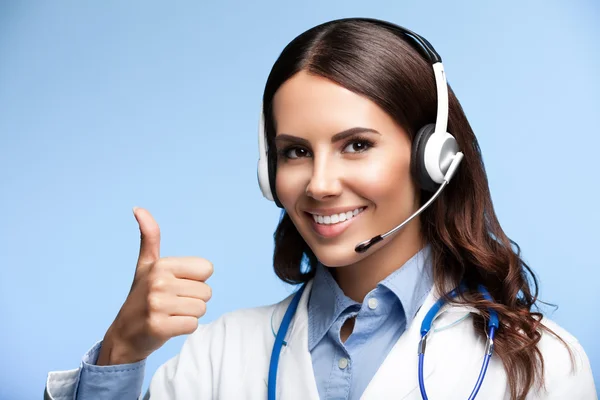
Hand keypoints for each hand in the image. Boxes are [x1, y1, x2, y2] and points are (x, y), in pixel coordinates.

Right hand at [97, 207, 212, 364]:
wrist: (123, 334)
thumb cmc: (140, 296)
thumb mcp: (145, 264)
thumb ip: (149, 237)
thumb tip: (138, 208)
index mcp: (161, 264)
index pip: (207, 269)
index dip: (196, 280)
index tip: (177, 285)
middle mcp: (158, 282)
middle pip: (207, 292)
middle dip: (193, 300)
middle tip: (172, 303)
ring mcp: (157, 305)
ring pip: (201, 309)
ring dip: (189, 315)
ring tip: (170, 314)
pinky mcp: (159, 327)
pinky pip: (193, 325)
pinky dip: (184, 328)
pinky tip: (168, 326)